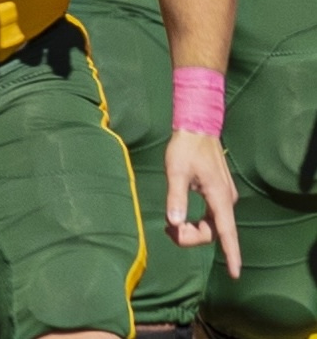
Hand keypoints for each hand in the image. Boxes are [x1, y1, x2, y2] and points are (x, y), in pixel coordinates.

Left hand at [165, 129, 242, 272]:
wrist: (197, 130)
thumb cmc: (185, 149)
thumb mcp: (176, 171)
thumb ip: (175, 196)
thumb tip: (175, 222)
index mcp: (219, 196)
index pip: (226, 231)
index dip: (231, 253)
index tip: (236, 273)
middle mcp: (227, 200)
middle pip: (214, 233)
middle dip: (191, 237)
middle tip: (167, 230)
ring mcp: (224, 198)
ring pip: (212, 227)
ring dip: (192, 231)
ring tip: (169, 226)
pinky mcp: (218, 195)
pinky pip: (211, 219)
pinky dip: (195, 224)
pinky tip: (178, 219)